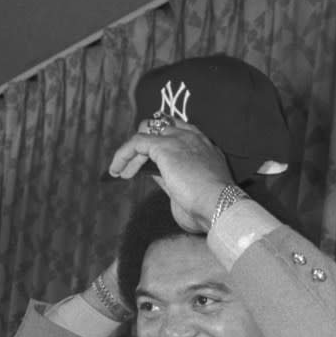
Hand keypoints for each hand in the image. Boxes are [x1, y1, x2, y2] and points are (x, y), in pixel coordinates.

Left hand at [108, 119, 233, 232]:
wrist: (219, 206)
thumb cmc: (209, 208)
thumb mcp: (190, 190)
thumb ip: (172, 178)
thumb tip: (154, 174)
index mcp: (204, 147)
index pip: (178, 132)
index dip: (160, 143)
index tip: (149, 163)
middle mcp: (192, 137)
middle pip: (160, 129)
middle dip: (145, 146)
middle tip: (133, 169)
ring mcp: (179, 139)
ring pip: (146, 134)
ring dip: (131, 153)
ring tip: (120, 172)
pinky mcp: (164, 147)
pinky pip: (137, 143)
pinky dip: (123, 155)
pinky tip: (116, 170)